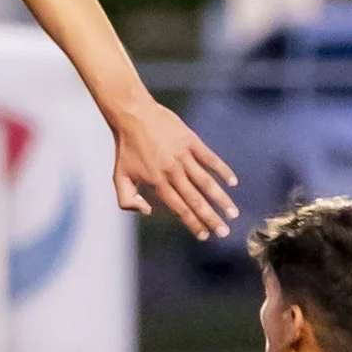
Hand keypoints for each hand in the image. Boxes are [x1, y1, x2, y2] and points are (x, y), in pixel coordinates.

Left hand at [112, 98, 238, 241]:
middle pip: (196, 200)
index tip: (205, 236)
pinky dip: (222, 170)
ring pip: (206, 182)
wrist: (132, 115)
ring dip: (221, 199)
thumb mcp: (119, 176)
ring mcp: (183, 156)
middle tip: (225, 232)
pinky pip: (210, 158)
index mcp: (157, 183)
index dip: (193, 224)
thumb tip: (147, 212)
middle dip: (211, 218)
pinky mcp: (191, 141)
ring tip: (233, 213)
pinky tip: (232, 182)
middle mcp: (172, 172)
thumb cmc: (126, 148)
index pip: (179, 209)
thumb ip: (127, 200)